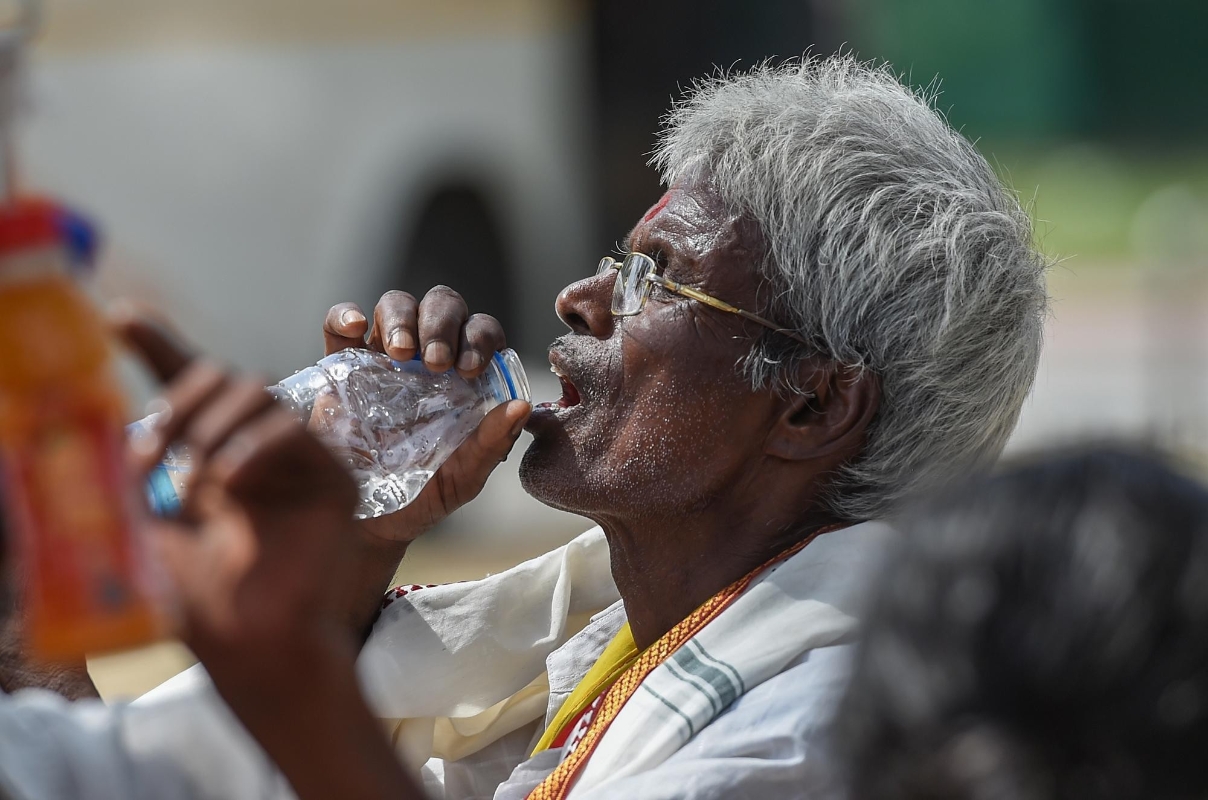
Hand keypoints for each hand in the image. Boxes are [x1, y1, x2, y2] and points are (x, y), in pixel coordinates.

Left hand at [114, 311, 419, 799]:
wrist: (245, 638)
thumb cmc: (193, 595)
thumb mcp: (144, 517)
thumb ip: (134, 465)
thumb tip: (104, 424)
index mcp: (212, 453)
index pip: (191, 385)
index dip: (159, 344)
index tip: (120, 318)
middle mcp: (257, 449)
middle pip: (226, 378)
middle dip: (182, 400)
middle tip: (152, 446)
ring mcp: (299, 461)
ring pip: (258, 392)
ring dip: (213, 424)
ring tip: (191, 477)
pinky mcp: (332, 478)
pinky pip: (291, 430)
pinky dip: (252, 446)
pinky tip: (226, 482)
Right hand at [322, 287, 530, 543]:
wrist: (370, 523)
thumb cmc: (427, 494)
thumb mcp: (465, 475)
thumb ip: (493, 442)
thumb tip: (521, 406)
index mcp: (465, 374)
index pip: (481, 331)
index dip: (480, 338)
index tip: (470, 368)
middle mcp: (428, 356)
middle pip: (441, 306)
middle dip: (443, 324)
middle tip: (438, 361)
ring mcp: (383, 357)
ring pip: (396, 305)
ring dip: (402, 318)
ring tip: (402, 354)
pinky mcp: (342, 366)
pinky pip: (340, 325)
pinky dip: (345, 315)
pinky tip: (357, 328)